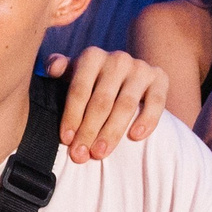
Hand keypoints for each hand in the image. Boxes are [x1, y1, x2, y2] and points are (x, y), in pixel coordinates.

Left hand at [44, 48, 167, 163]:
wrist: (126, 75)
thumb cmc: (92, 81)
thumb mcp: (73, 73)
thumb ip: (59, 68)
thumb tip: (52, 68)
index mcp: (92, 56)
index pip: (79, 89)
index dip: (72, 116)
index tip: (66, 140)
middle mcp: (117, 59)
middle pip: (102, 100)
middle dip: (89, 130)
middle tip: (81, 155)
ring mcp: (140, 68)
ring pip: (126, 104)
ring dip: (112, 132)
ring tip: (100, 153)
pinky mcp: (160, 78)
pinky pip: (156, 101)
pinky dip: (147, 120)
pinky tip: (136, 136)